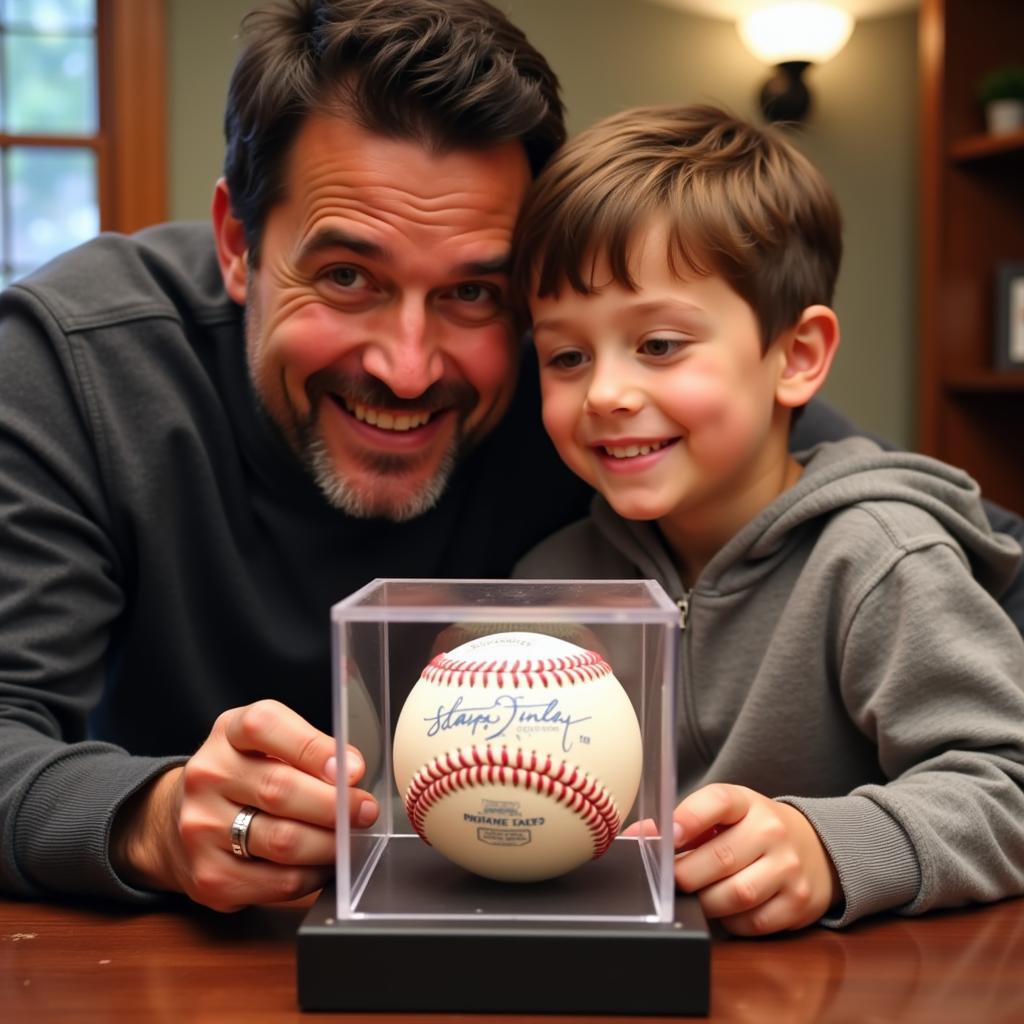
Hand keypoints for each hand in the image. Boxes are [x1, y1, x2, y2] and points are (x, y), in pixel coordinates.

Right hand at [110, 699, 378, 911]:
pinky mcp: (209, 876)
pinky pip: (278, 882)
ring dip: (329, 844)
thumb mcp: (269, 743)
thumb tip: (352, 774)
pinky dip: (312, 874)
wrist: (180, 819)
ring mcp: (202, 828)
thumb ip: (309, 749)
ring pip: (283, 841)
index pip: (267, 727)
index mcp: (229, 732)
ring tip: (350, 839)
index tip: (353, 770)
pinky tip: (323, 863)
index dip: (315, 748)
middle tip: (365, 811)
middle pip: (280, 790)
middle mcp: (208, 775)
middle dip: (335, 805)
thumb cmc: (246, 774)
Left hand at [673, 783, 838, 935]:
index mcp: (747, 802)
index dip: (689, 817)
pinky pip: (753, 922)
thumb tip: (639, 837)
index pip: (718, 801)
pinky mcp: (798, 903)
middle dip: (686, 875)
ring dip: (706, 902)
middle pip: (720, 858)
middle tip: (671, 882)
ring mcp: (789, 868)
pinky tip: (725, 910)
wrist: (816, 849)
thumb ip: (683, 824)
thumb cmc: (754, 831)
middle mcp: (772, 831)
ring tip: (697, 896)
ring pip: (736, 894)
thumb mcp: (724, 816)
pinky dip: (731, 921)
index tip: (668, 836)